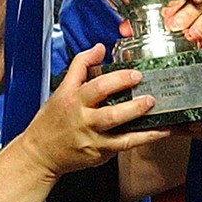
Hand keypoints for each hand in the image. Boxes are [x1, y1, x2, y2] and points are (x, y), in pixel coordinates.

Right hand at [22, 44, 170, 179]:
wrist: (40, 153)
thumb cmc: (51, 121)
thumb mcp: (61, 90)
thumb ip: (81, 66)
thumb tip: (100, 48)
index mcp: (73, 100)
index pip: (96, 87)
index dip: (117, 79)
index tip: (134, 73)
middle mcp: (83, 120)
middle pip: (111, 113)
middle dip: (133, 105)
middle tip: (149, 95)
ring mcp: (92, 139)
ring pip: (121, 133)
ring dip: (142, 123)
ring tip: (157, 111)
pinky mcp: (100, 153)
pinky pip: (126, 145)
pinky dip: (145, 138)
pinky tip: (161, 130)